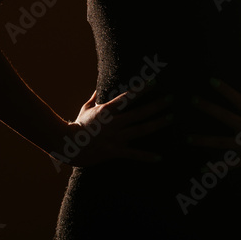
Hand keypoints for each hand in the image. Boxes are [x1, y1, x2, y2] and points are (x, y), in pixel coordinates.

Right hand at [51, 79, 172, 168]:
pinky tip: (160, 157)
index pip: (127, 97)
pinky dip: (147, 156)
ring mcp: (116, 138)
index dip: (141, 89)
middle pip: (139, 113)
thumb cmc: (77, 126)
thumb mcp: (85, 109)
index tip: (154, 82)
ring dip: (157, 124)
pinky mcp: (115, 151)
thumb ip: (95, 98)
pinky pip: (134, 154)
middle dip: (156, 106)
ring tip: (171, 118)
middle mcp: (114, 123)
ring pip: (141, 130)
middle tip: (171, 99)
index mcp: (107, 110)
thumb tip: (99, 87)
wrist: (69, 146)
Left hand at [188, 78, 240, 179]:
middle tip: (193, 100)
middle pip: (224, 116)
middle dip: (208, 107)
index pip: (238, 100)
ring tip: (187, 138)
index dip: (225, 90)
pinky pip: (229, 165)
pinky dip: (216, 168)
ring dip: (203, 140)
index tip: (212, 81)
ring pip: (220, 141)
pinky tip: (203, 169)